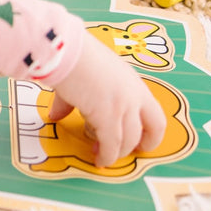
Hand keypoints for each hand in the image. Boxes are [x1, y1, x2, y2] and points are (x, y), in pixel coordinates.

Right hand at [49, 33, 166, 166]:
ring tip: (101, 155)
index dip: (150, 130)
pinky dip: (106, 156)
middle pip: (153, 129)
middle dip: (143, 144)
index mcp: (133, 82)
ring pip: (130, 141)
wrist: (65, 50)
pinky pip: (111, 145)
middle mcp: (134, 95)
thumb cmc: (73, 56)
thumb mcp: (84, 76)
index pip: (154, 112)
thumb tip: (56, 114)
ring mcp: (123, 106)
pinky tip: (98, 159)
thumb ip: (76, 99)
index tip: (138, 140)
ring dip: (117, 153)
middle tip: (127, 152)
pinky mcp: (107, 116)